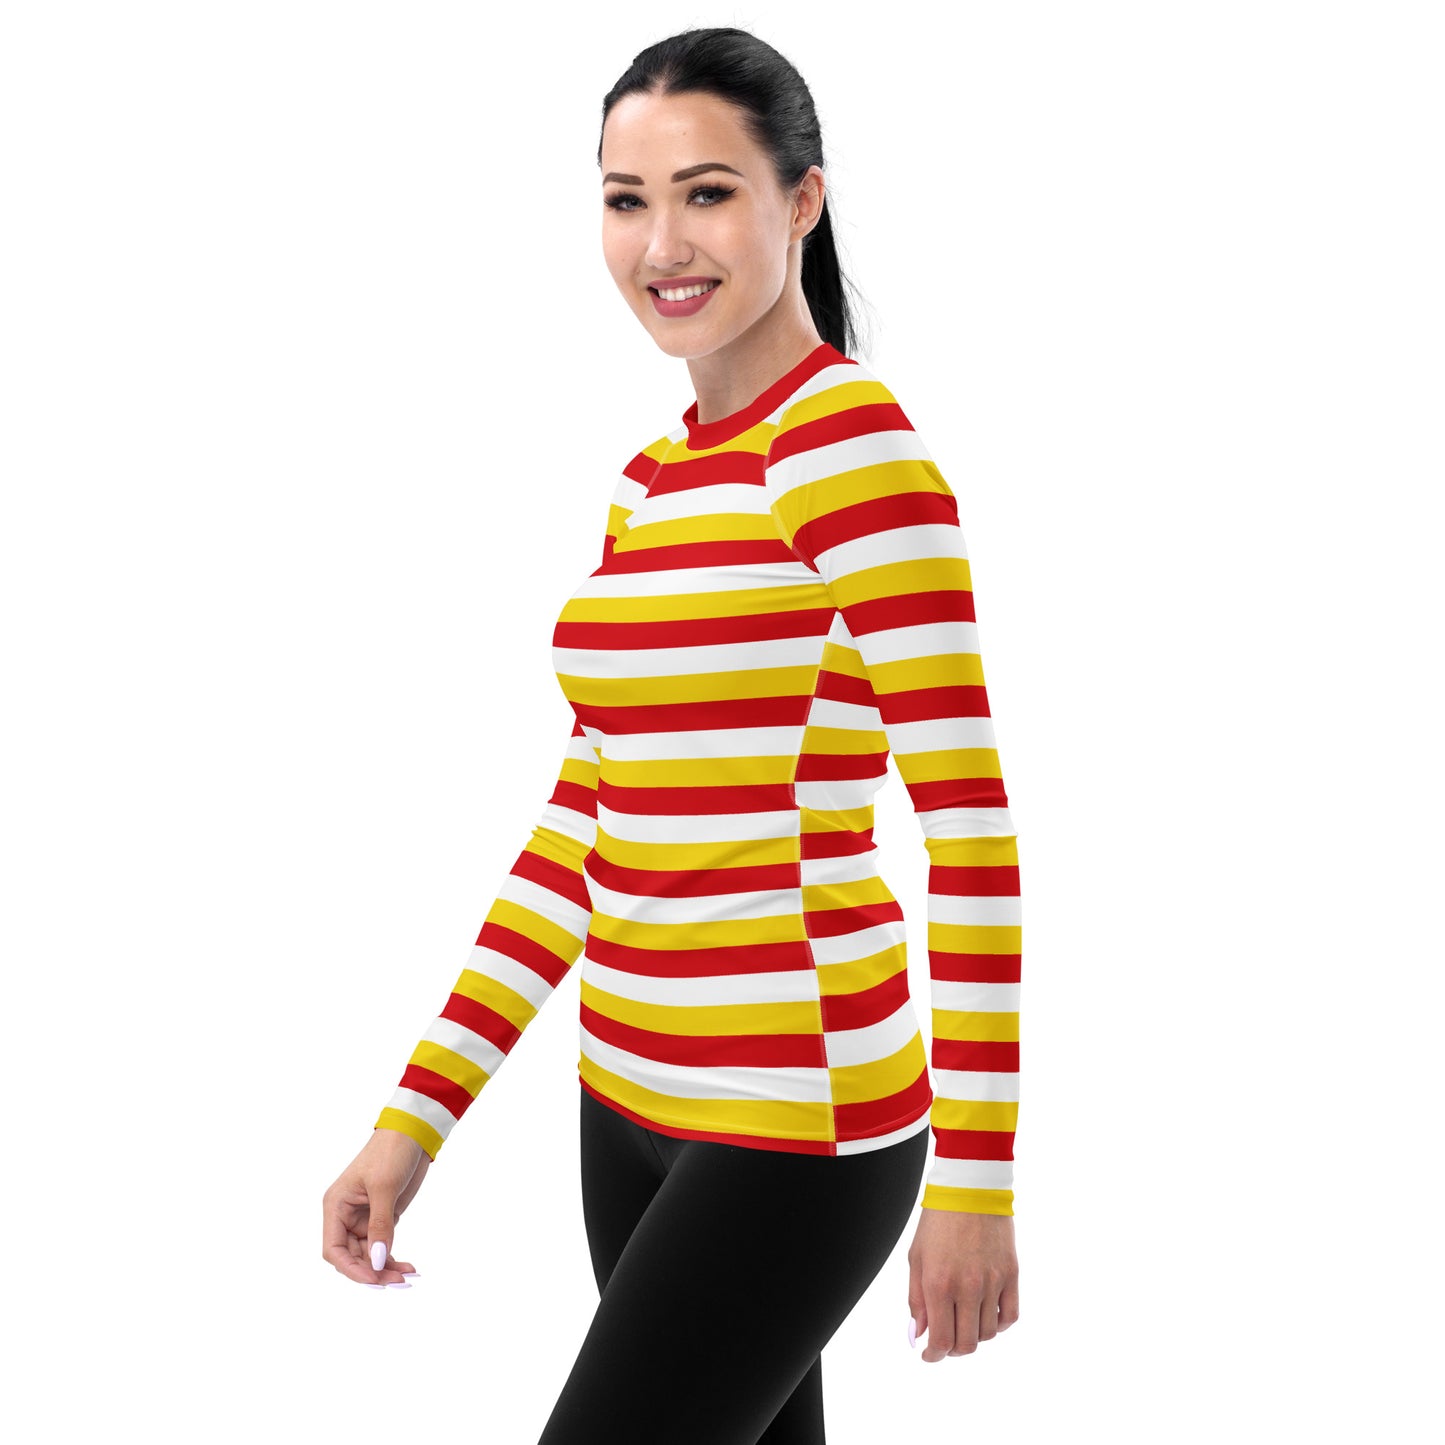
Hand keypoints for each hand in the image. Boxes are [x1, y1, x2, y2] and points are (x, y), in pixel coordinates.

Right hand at [322, 1127, 430, 1285]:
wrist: (413, 1133)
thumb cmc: (391, 1152)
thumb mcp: (384, 1187)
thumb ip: (380, 1225)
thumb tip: (377, 1261)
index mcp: (336, 1206)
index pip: (334, 1249)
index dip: (351, 1268)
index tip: (373, 1278)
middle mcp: (346, 1216)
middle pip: (353, 1256)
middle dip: (373, 1271)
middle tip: (398, 1282)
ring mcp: (365, 1218)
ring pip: (370, 1255)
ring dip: (386, 1268)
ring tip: (407, 1277)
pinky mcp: (383, 1218)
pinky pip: (383, 1246)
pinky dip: (393, 1258)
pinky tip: (409, 1268)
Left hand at [906, 1209, 1018, 1360]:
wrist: (969, 1188)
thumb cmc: (938, 1221)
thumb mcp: (917, 1258)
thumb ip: (917, 1299)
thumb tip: (919, 1334)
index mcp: (939, 1284)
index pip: (941, 1340)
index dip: (934, 1355)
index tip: (929, 1354)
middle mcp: (967, 1287)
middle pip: (966, 1343)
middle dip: (953, 1350)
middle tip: (946, 1342)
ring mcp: (992, 1282)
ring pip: (988, 1333)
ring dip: (974, 1336)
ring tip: (964, 1323)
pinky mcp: (1011, 1274)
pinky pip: (1010, 1315)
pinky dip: (999, 1325)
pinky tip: (987, 1317)